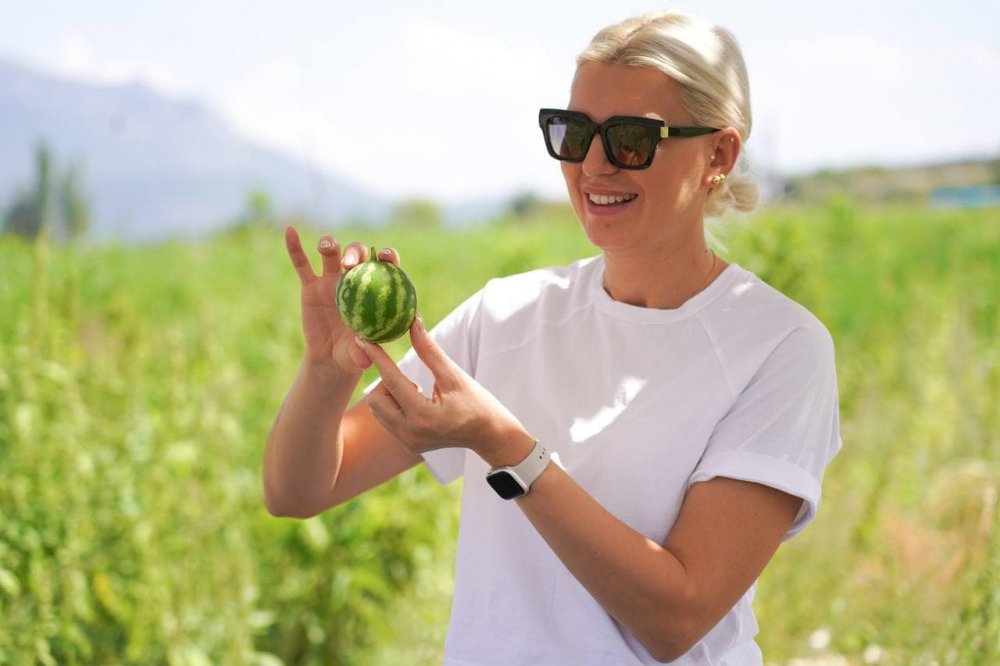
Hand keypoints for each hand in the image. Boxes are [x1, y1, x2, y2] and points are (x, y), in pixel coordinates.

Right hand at [283, 226, 397, 374]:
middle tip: (351, 263)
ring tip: (327, 247)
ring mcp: (331, 279)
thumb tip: (363, 354)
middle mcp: (354, 279)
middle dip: (356, 252)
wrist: (329, 358)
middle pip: (358, 254)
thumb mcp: (358, 356)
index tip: (386, 256)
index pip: (385, 266)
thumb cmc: (353, 354)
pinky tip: (290, 231)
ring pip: (332, 254)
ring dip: (330, 245)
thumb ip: (362, 352)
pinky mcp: (310, 285)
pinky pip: (301, 263)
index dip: (387, 256)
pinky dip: (295, 247)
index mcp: (374, 290)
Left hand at [358, 317, 531, 463]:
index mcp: (423, 416)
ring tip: (415, 390)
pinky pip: (387, 419)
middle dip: (386, 381)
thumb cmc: (477, 402)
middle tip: (409, 377)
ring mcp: (408, 441)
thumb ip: (429, 350)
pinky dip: (394, 405)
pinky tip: (415, 401)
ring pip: (378, 410)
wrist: (489, 435)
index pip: (391, 380)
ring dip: (389, 394)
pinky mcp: (408, 444)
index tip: (363, 339)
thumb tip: (413, 321)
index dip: (377, 356)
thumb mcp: (454, 375)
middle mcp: (410, 433)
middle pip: (376, 398)